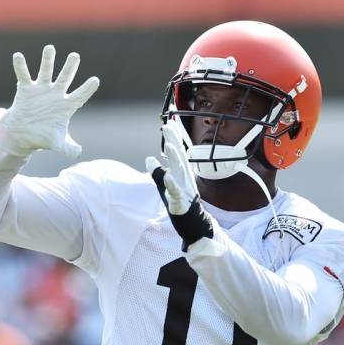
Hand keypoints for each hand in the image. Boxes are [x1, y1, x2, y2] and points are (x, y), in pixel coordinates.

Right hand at [0, 45, 99, 157]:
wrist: (24, 134)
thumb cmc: (44, 136)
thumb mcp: (58, 143)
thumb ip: (68, 148)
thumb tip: (78, 153)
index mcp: (67, 105)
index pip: (80, 95)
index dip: (87, 89)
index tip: (95, 80)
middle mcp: (56, 93)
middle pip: (65, 78)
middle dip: (70, 67)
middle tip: (75, 55)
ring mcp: (41, 89)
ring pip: (46, 72)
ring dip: (47, 60)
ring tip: (50, 48)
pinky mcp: (26, 89)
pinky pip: (24, 75)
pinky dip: (21, 66)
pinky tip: (18, 56)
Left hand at [146, 119, 215, 250]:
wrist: (195, 223)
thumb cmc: (180, 203)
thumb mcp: (166, 185)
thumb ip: (157, 171)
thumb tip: (148, 158)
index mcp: (181, 172)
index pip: (176, 151)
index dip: (173, 136)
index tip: (169, 121)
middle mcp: (184, 177)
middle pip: (179, 156)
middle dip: (174, 140)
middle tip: (168, 125)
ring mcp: (184, 188)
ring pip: (179, 171)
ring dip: (174, 157)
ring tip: (168, 145)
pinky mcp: (181, 202)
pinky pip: (176, 192)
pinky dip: (172, 184)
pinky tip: (167, 177)